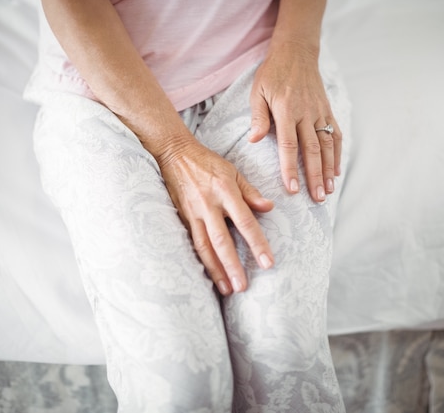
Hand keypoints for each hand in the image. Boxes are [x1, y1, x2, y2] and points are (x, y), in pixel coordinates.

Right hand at [157, 140, 274, 295]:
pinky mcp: (182, 218)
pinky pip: (193, 243)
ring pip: (204, 247)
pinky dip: (201, 261)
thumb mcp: (233, 171)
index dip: (257, 243)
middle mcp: (208, 205)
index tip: (268, 262)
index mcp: (225, 191)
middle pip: (221, 240)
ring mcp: (193, 213)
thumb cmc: (207, 162)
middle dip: (232, 265)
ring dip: (215, 270)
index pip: (245, 222)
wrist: (174, 153)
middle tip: (243, 287)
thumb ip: (250, 192)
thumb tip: (269, 207)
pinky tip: (209, 276)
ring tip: (227, 289)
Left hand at [249, 41, 341, 201]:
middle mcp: (306, 114)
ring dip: (329, 170)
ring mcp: (319, 113)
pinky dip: (338, 154)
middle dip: (315, 177)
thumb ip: (258, 117)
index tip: (293, 188)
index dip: (291, 168)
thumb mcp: (258, 91)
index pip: (289, 146)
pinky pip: (335, 135)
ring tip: (329, 191)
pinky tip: (337, 171)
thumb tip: (253, 140)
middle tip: (317, 198)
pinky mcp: (327, 111)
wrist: (296, 52)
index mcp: (286, 111)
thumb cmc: (272, 74)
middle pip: (312, 151)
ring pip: (327, 146)